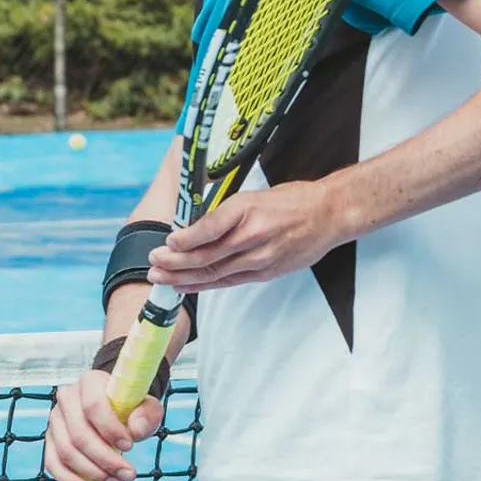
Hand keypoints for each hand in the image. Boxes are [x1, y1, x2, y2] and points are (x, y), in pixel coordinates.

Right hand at [44, 370, 163, 480]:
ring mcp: (55, 419)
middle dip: (105, 459)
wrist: (114, 409)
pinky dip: (67, 479)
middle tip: (129, 475)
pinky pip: (52, 462)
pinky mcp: (51, 439)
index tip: (130, 446)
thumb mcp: (147, 406)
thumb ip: (147, 415)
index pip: (93, 405)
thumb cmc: (131, 407)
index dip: (110, 429)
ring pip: (67, 451)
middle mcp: (67, 397)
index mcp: (89, 382)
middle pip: (79, 434)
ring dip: (92, 472)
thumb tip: (135, 430)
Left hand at [147, 180, 355, 293]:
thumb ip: (224, 213)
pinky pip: (231, 281)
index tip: (166, 242)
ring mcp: (261, 257)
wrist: (328, 214)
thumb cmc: (290, 200)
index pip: (209, 228)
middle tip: (153, 264)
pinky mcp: (267, 272)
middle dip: (175, 262)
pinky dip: (206, 284)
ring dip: (184, 277)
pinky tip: (188, 286)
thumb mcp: (253, 195)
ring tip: (161, 278)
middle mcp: (253, 235)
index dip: (185, 239)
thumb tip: (192, 227)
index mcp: (247, 209)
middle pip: (207, 255)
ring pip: (216, 272)